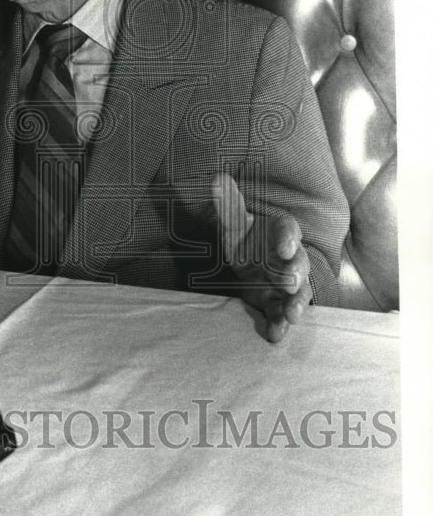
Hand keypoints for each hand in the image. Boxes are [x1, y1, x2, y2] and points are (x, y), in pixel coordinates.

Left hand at [211, 172, 310, 342]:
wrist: (248, 261)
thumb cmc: (246, 237)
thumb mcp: (234, 222)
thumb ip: (229, 205)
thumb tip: (217, 179)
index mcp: (281, 232)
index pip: (288, 231)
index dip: (287, 239)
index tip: (284, 247)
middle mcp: (289, 258)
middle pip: (299, 264)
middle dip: (295, 273)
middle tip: (290, 282)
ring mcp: (286, 283)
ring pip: (297, 293)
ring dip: (295, 304)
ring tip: (292, 315)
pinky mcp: (277, 303)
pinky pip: (281, 313)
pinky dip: (280, 325)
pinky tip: (275, 335)